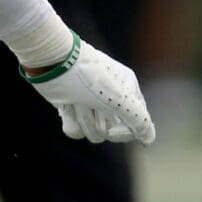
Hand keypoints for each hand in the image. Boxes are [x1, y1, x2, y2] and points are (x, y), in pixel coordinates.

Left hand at [25, 36, 154, 144]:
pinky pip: (76, 129)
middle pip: (112, 132)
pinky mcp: (74, 107)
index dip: (124, 132)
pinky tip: (65, 105)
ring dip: (81, 120)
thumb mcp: (118, 99)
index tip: (112, 130)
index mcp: (128, 91)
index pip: (136, 124)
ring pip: (92, 132)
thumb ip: (139, 120)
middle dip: (97, 122)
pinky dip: (69, 119)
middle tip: (89, 105)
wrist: (53, 62)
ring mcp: (91, 103)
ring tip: (75, 101)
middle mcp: (112, 98)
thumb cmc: (88, 77)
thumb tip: (149, 139)